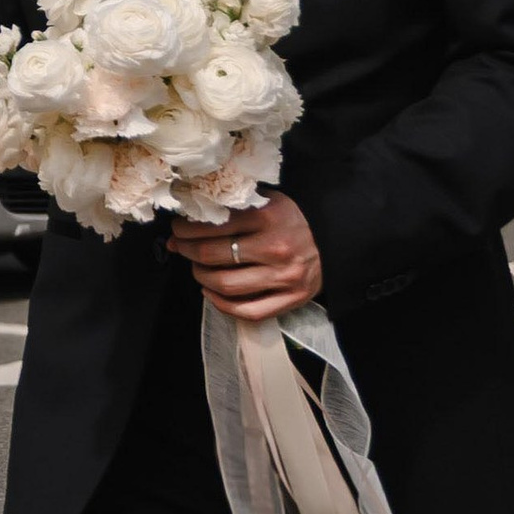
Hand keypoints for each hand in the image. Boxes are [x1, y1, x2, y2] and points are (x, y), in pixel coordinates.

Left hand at [170, 192, 320, 320]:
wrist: (335, 242)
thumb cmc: (293, 220)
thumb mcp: (269, 202)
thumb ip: (236, 207)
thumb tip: (189, 219)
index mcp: (268, 217)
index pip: (212, 225)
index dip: (186, 229)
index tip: (178, 229)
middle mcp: (275, 247)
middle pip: (212, 255)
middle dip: (187, 251)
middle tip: (181, 247)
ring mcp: (283, 277)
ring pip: (225, 284)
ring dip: (200, 277)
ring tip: (196, 268)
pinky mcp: (291, 299)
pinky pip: (247, 311)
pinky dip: (221, 304)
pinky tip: (211, 292)